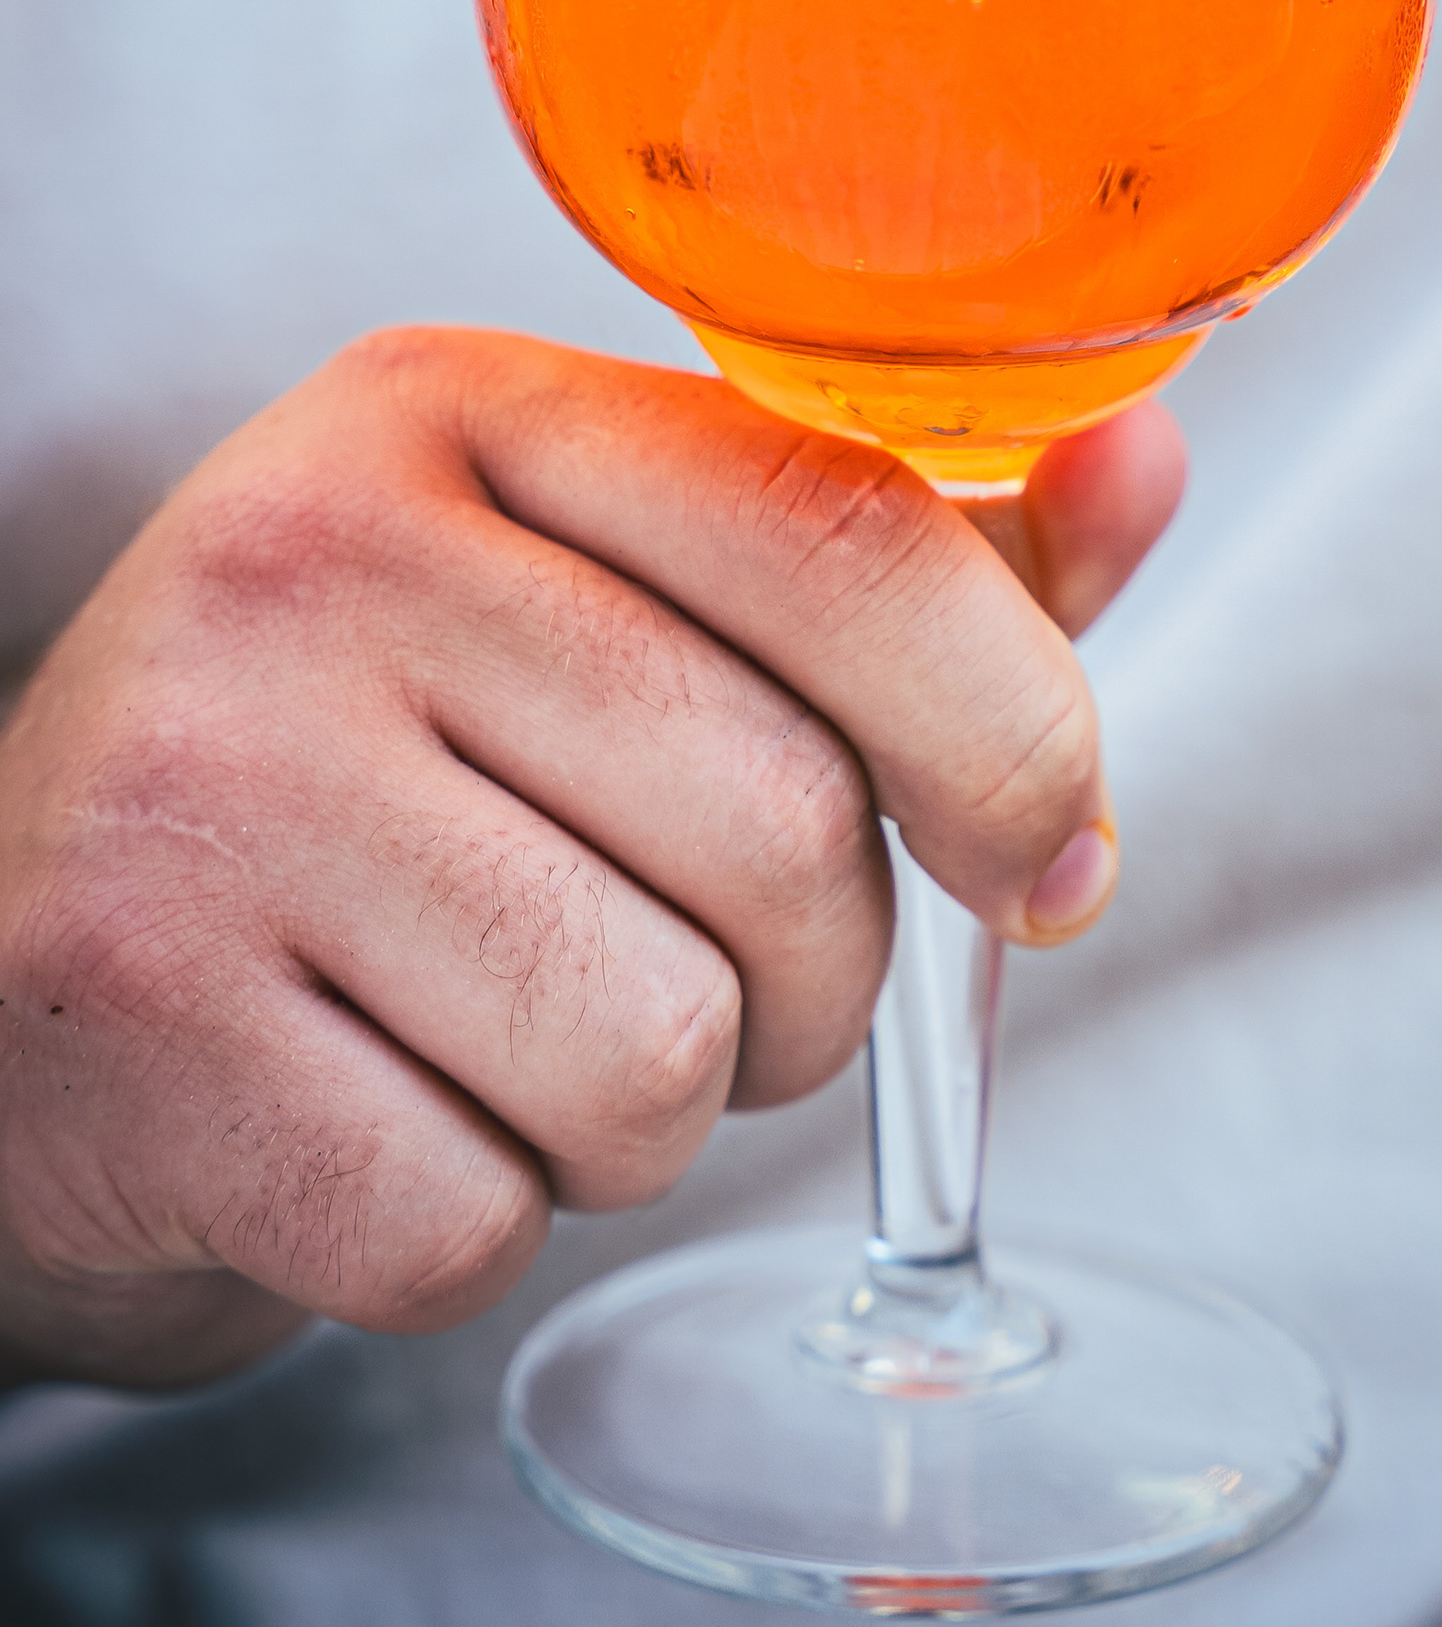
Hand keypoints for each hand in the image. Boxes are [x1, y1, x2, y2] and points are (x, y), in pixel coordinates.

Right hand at [0, 332, 1182, 1388]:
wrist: (27, 949)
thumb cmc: (390, 768)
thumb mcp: (618, 598)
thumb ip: (895, 560)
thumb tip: (1144, 458)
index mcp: (472, 408)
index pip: (844, 528)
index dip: (1012, 723)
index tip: (1041, 850)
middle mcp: (322, 551)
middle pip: (786, 829)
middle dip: (821, 977)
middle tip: (703, 962)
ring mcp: (208, 779)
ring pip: (657, 1050)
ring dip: (654, 1111)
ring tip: (523, 1028)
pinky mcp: (134, 1019)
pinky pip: (478, 1218)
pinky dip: (483, 1219)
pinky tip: (385, 1106)